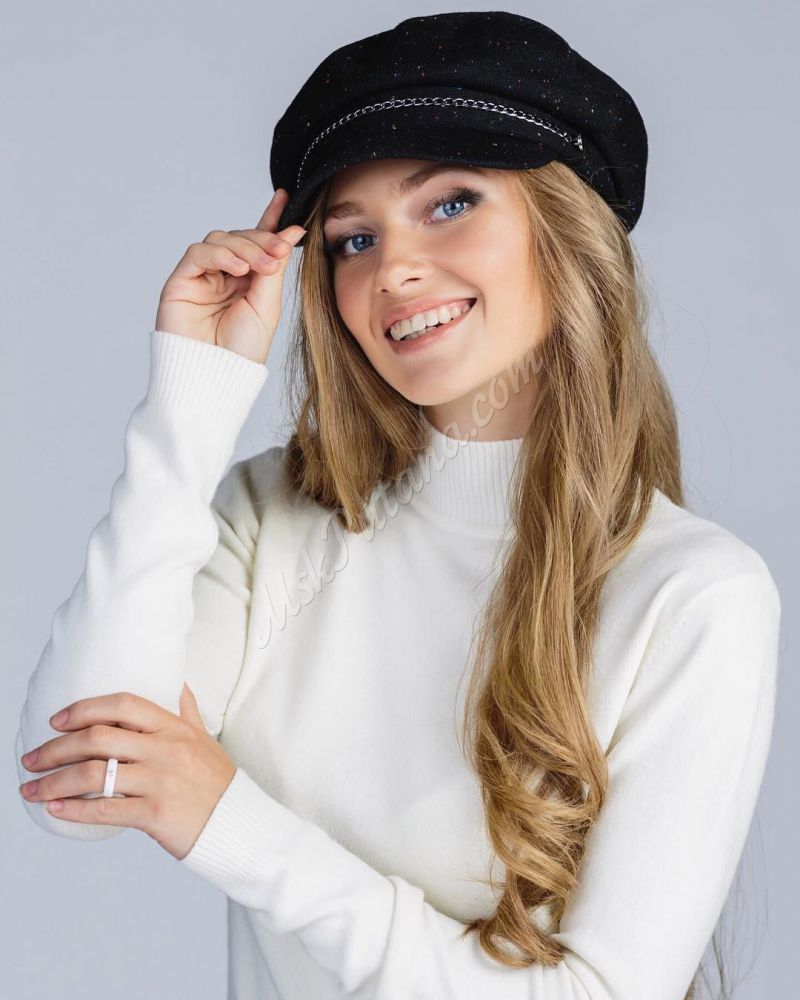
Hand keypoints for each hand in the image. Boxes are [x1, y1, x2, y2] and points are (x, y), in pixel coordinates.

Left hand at [18, 684, 235, 860]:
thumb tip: (176, 682)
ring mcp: (160, 781)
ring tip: (31, 789)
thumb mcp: (204, 738)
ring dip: (54, 781)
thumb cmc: (217, 782)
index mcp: (175, 728)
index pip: (123, 705)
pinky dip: (73, 809)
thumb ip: (186, 710)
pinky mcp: (155, 814)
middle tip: (31, 759)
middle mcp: (166, 749)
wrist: (239, 824)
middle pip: (98, 738)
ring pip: (94, 774)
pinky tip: (55, 809)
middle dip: (55, 748)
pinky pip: (104, 810)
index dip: (84, 708)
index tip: (57, 721)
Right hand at [155, 188, 304, 364]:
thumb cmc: (242, 350)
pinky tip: (236, 268)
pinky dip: (219, 255)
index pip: (257, 243)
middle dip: (262, 240)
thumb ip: (273, 268)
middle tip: (279, 249)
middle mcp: (224, 276)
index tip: (285, 198)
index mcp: (247, 281)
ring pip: (220, 240)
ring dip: (243, 247)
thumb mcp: (267, 305)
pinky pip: (198, 253)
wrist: (216, 375)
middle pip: (240, 238)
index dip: (270, 220)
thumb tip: (290, 232)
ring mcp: (201, 277)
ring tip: (259, 266)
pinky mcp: (181, 281)